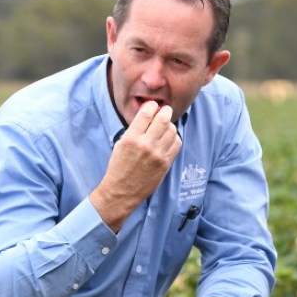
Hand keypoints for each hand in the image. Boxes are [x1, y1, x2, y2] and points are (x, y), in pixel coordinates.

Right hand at [91, 101, 181, 231]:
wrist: (121, 190)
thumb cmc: (119, 166)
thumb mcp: (121, 144)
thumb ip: (135, 130)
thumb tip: (150, 114)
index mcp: (131, 138)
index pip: (146, 114)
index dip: (152, 106)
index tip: (154, 105)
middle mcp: (145, 145)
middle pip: (162, 120)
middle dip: (165, 112)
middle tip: (166, 110)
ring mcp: (157, 155)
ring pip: (172, 131)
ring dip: (170, 125)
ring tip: (166, 127)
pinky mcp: (165, 164)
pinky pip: (177, 144)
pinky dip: (175, 138)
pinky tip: (169, 139)